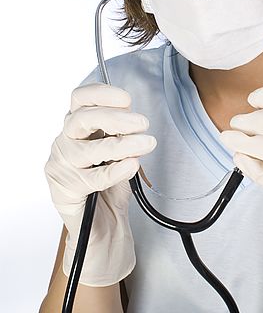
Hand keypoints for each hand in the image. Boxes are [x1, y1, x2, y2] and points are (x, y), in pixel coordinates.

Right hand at [44, 83, 156, 285]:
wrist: (105, 223)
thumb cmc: (111, 181)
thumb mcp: (120, 148)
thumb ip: (122, 131)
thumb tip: (133, 118)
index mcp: (77, 125)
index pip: (80, 98)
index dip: (102, 94)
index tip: (126, 100)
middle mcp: (65, 141)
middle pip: (82, 119)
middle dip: (115, 118)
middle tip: (142, 123)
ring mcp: (61, 166)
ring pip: (89, 150)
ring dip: (123, 145)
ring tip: (146, 144)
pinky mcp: (64, 191)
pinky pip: (93, 178)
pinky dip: (116, 170)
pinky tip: (131, 165)